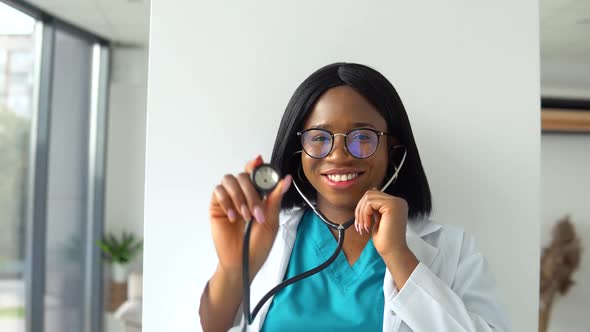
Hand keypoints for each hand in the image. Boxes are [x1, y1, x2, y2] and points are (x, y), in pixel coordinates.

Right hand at [209, 155, 291, 280]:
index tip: (258, 160)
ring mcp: (229, 199)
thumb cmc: (258, 244)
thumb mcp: (271, 221)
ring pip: (230, 180)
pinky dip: (227, 201)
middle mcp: (242, 194)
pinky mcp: (216, 206)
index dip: (256, 165)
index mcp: (258, 195)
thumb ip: (275, 198)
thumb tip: (286, 180)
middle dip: (252, 192)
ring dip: (239, 197)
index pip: (255, 173)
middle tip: (256, 212)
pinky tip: (232, 217)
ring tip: (245, 217)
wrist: (243, 261)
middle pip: (243, 175)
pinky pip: (218, 192)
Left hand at [354, 188, 409, 258]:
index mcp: (396, 204)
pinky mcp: (392, 206)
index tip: (361, 222)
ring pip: (368, 197)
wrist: (392, 251)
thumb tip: (369, 196)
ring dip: (361, 212)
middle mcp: (398, 201)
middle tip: (359, 225)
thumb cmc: (386, 240)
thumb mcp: (379, 219)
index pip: (374, 195)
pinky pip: (370, 203)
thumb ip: (376, 208)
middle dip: (360, 209)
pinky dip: (365, 214)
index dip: (363, 208)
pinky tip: (368, 225)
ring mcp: (396, 202)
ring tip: (363, 226)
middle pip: (370, 194)